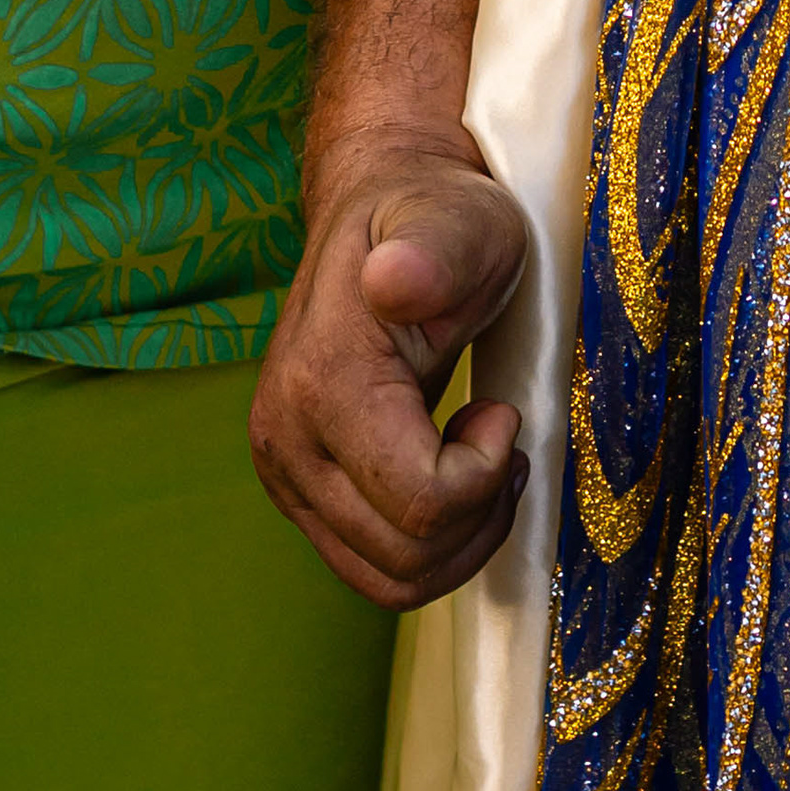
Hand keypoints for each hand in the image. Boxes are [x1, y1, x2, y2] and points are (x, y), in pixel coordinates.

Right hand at [251, 124, 534, 610]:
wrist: (380, 212)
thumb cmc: (438, 218)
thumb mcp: (462, 221)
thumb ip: (434, 254)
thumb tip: (394, 283)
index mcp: (322, 382)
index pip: (419, 502)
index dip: (484, 475)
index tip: (502, 412)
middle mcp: (285, 439)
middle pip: (403, 555)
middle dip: (477, 516)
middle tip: (505, 442)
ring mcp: (284, 472)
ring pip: (386, 578)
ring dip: (457, 542)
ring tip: (486, 465)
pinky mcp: (299, 492)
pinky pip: (371, 567)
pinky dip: (429, 546)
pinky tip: (457, 480)